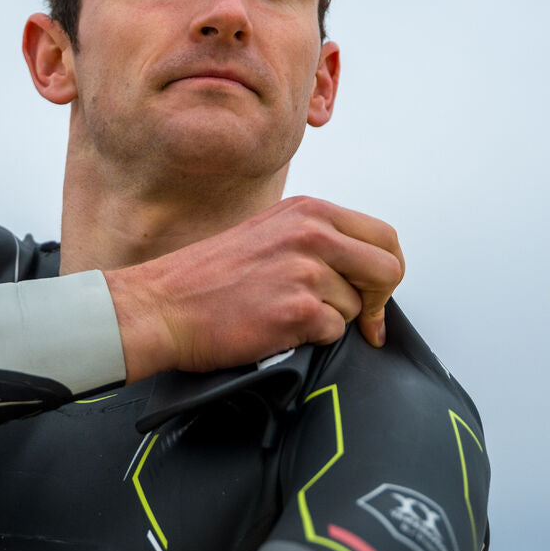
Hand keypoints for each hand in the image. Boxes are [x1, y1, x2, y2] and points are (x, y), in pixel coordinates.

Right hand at [104, 196, 403, 380]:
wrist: (161, 305)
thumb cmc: (206, 277)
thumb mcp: (268, 233)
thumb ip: (316, 241)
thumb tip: (361, 268)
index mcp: (308, 211)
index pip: (384, 235)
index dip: (386, 269)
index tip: (374, 291)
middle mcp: (311, 233)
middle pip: (388, 270)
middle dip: (378, 300)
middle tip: (362, 319)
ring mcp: (305, 270)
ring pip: (356, 307)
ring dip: (330, 320)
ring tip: (285, 315)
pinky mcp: (297, 309)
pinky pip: (333, 333)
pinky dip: (310, 338)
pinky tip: (277, 328)